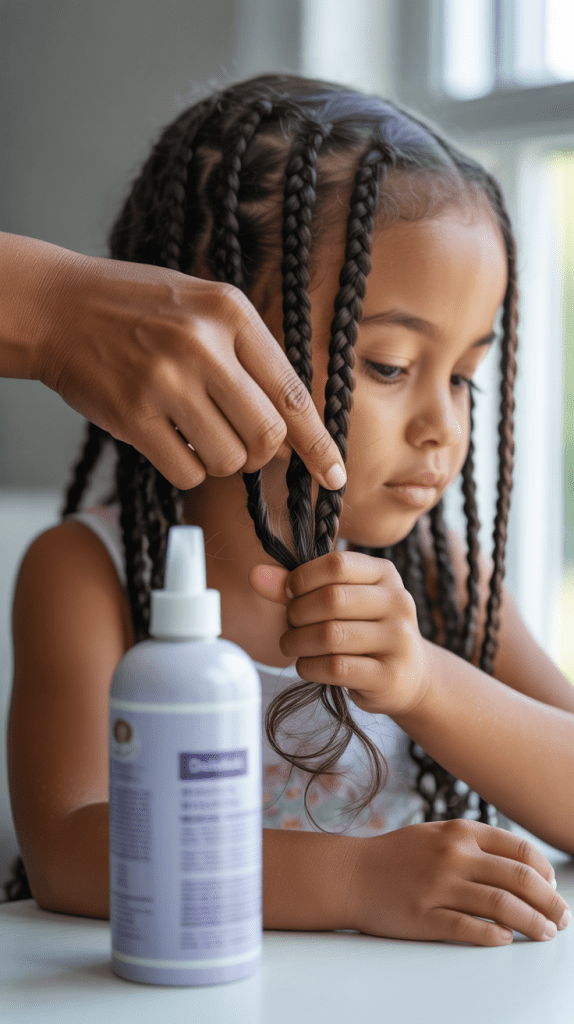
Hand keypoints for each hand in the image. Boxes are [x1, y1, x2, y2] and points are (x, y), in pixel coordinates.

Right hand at [28, 239, 346, 491]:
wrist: (58, 307)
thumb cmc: (137, 309)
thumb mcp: (203, 307)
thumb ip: (249, 356)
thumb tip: (290, 428)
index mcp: (230, 313)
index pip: (292, 391)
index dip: (318, 442)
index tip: (333, 475)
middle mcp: (203, 345)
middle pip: (267, 436)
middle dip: (263, 456)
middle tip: (244, 448)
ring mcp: (166, 382)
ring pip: (228, 460)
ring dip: (220, 462)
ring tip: (196, 433)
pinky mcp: (133, 417)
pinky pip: (186, 473)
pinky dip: (186, 470)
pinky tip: (169, 442)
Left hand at [249, 549, 428, 717]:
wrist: (408, 675)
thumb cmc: (363, 630)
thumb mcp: (340, 601)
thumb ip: (298, 586)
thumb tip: (255, 575)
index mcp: (385, 574)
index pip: (337, 564)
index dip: (303, 577)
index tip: (290, 593)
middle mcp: (398, 602)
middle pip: (331, 599)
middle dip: (297, 613)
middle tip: (290, 624)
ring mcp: (398, 640)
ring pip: (330, 635)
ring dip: (298, 642)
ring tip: (292, 645)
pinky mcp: (389, 676)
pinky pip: (335, 668)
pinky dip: (309, 666)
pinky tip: (306, 665)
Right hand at [343, 818, 569, 945]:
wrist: (351, 874)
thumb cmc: (396, 856)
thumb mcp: (437, 835)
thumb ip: (474, 844)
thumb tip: (522, 865)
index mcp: (460, 833)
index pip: (521, 851)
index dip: (545, 874)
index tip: (553, 890)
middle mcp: (453, 855)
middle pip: (521, 880)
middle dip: (550, 903)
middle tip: (562, 919)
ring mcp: (439, 886)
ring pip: (503, 907)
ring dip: (533, 923)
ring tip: (545, 934)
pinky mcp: (425, 917)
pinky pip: (471, 929)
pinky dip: (495, 936)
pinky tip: (505, 939)